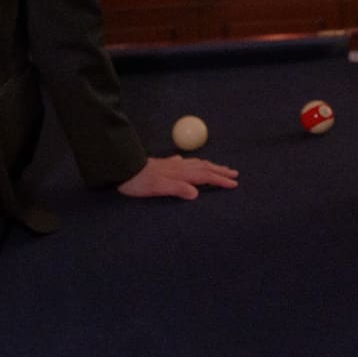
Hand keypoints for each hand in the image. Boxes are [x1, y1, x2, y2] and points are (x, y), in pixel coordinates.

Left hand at [117, 155, 239, 199]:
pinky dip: (193, 164)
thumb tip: (196, 194)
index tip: (234, 183)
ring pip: (196, 164)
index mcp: (181, 174)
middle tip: (234, 173)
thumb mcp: (158, 187)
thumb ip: (177, 189)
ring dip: (210, 166)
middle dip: (220, 171)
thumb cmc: (139, 182)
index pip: (206, 176)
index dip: (220, 180)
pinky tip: (188, 163)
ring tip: (219, 167)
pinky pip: (185, 163)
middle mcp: (179, 167)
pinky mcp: (164, 165)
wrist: (122, 168)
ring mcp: (172, 164)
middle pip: (205, 167)